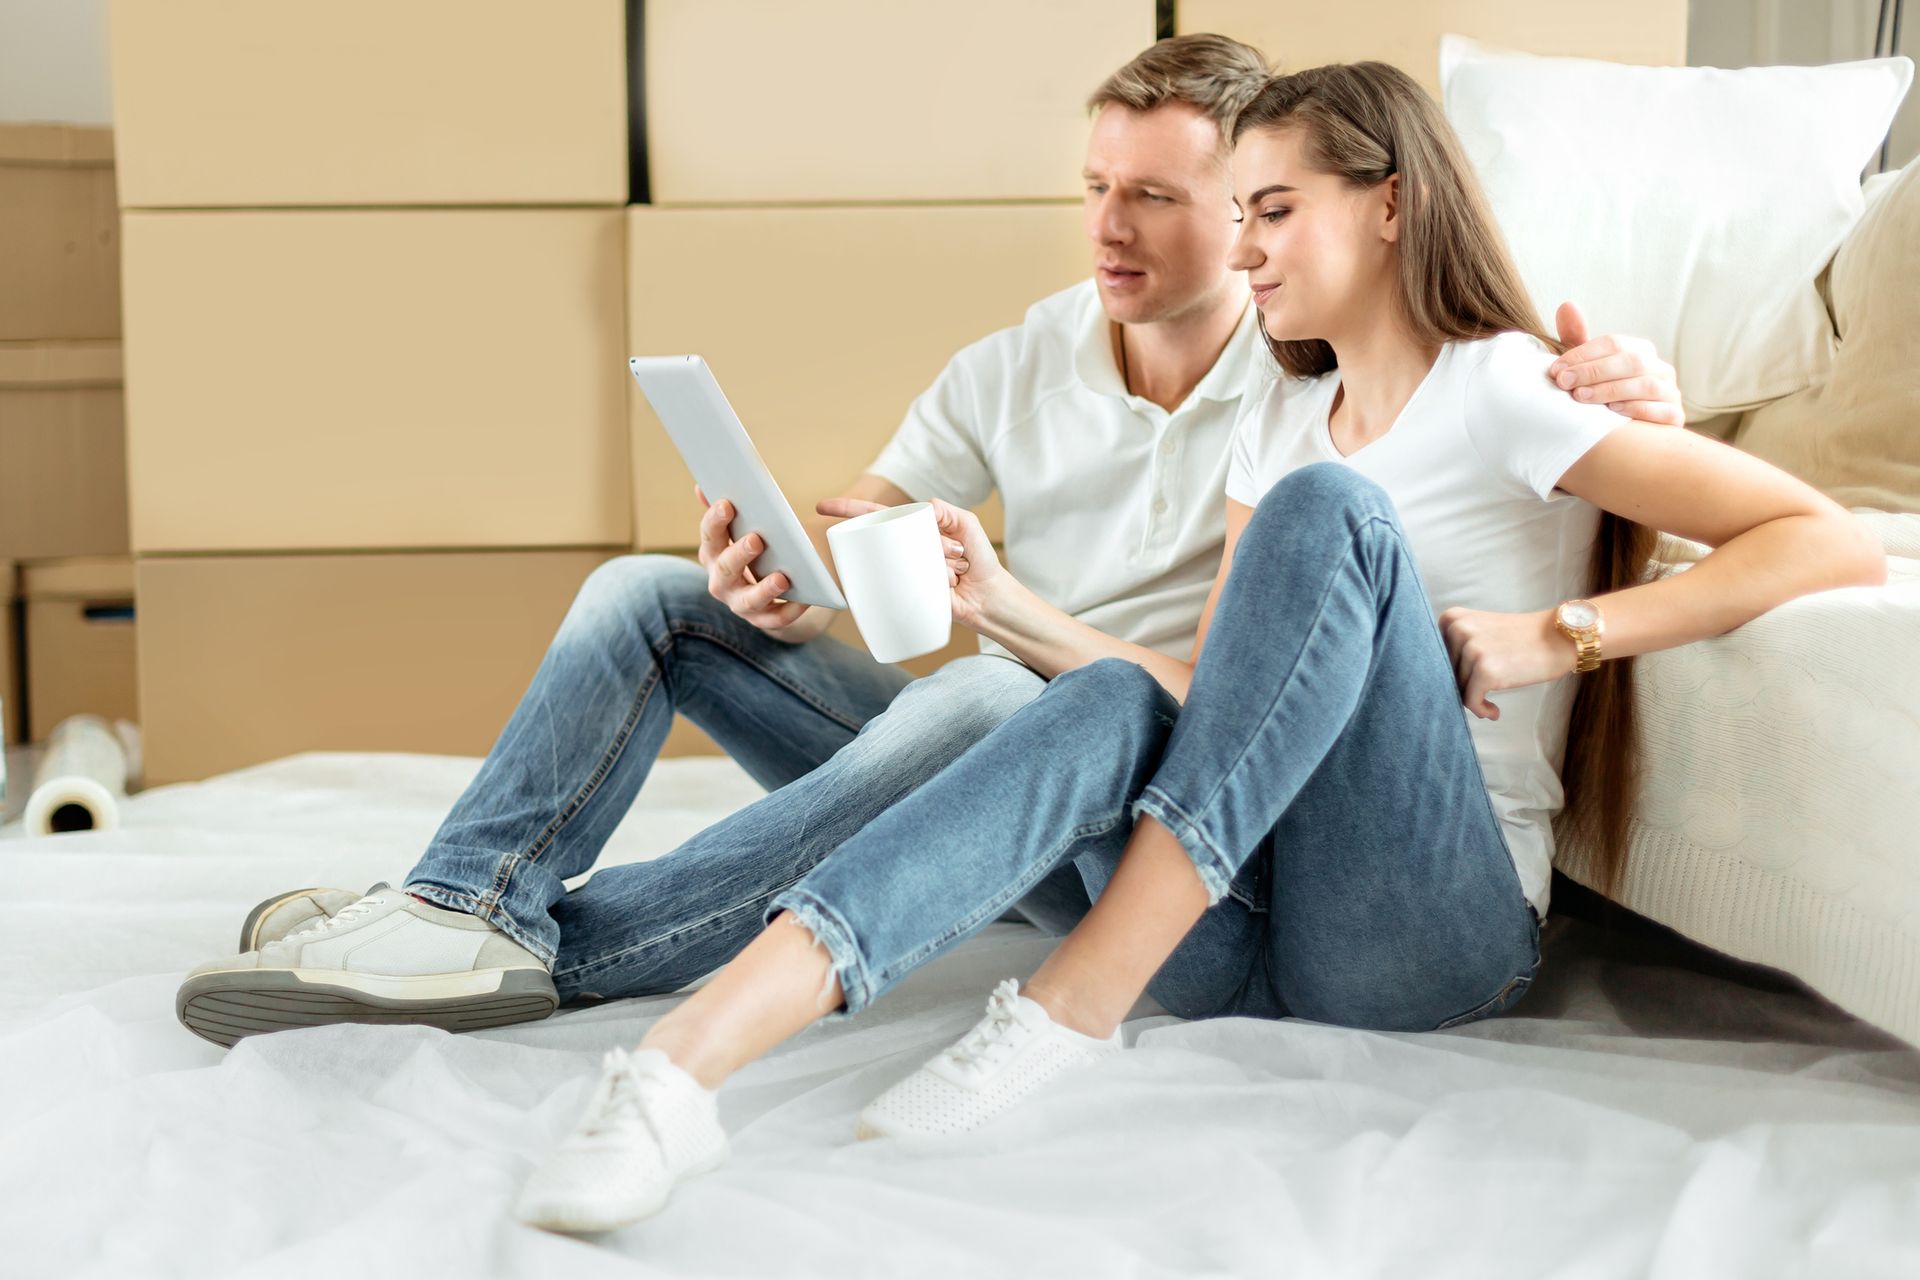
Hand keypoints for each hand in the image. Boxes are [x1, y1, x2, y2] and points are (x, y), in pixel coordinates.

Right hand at [695, 485, 809, 631]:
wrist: (769, 596)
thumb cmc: (755, 555)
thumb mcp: (738, 532)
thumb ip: (723, 512)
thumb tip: (701, 486)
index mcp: (713, 555)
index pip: (709, 537)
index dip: (715, 521)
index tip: (727, 504)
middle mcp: (721, 582)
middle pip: (725, 569)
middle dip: (739, 555)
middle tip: (757, 539)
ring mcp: (740, 604)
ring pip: (748, 601)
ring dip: (764, 590)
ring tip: (782, 578)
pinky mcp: (763, 621)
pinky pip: (776, 619)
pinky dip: (790, 611)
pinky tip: (805, 600)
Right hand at [815, 495, 1007, 630]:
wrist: (989, 599)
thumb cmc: (981, 561)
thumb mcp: (969, 527)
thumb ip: (950, 512)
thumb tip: (928, 505)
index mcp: (914, 530)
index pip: (876, 516)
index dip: (850, 512)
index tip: (824, 507)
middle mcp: (906, 549)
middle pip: (894, 538)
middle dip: (935, 547)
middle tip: (959, 556)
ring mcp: (906, 571)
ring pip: (907, 561)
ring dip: (942, 565)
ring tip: (959, 571)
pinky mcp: (908, 593)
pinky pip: (905, 585)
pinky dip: (927, 584)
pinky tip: (945, 587)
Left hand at [1437, 607, 1578, 720]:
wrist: (1559, 638)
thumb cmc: (1520, 639)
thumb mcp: (1480, 629)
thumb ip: (1455, 647)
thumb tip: (1431, 683)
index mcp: (1453, 618)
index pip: (1432, 657)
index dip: (1446, 672)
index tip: (1463, 679)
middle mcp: (1458, 630)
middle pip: (1443, 673)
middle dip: (1462, 686)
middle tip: (1480, 692)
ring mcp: (1471, 650)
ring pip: (1457, 688)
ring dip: (1474, 698)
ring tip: (1491, 698)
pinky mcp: (1485, 671)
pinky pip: (1471, 701)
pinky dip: (1482, 710)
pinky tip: (1494, 711)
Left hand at [1549, 302, 1683, 425]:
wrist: (1627, 435)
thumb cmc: (1602, 394)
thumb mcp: (1588, 368)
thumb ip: (1577, 340)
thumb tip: (1566, 305)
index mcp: (1640, 351)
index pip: (1614, 343)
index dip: (1583, 354)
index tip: (1556, 369)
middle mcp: (1659, 368)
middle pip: (1631, 361)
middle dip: (1594, 371)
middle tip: (1565, 383)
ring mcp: (1670, 391)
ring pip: (1646, 385)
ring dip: (1611, 390)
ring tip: (1581, 397)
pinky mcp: (1676, 416)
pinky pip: (1662, 410)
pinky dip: (1638, 409)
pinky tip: (1614, 412)